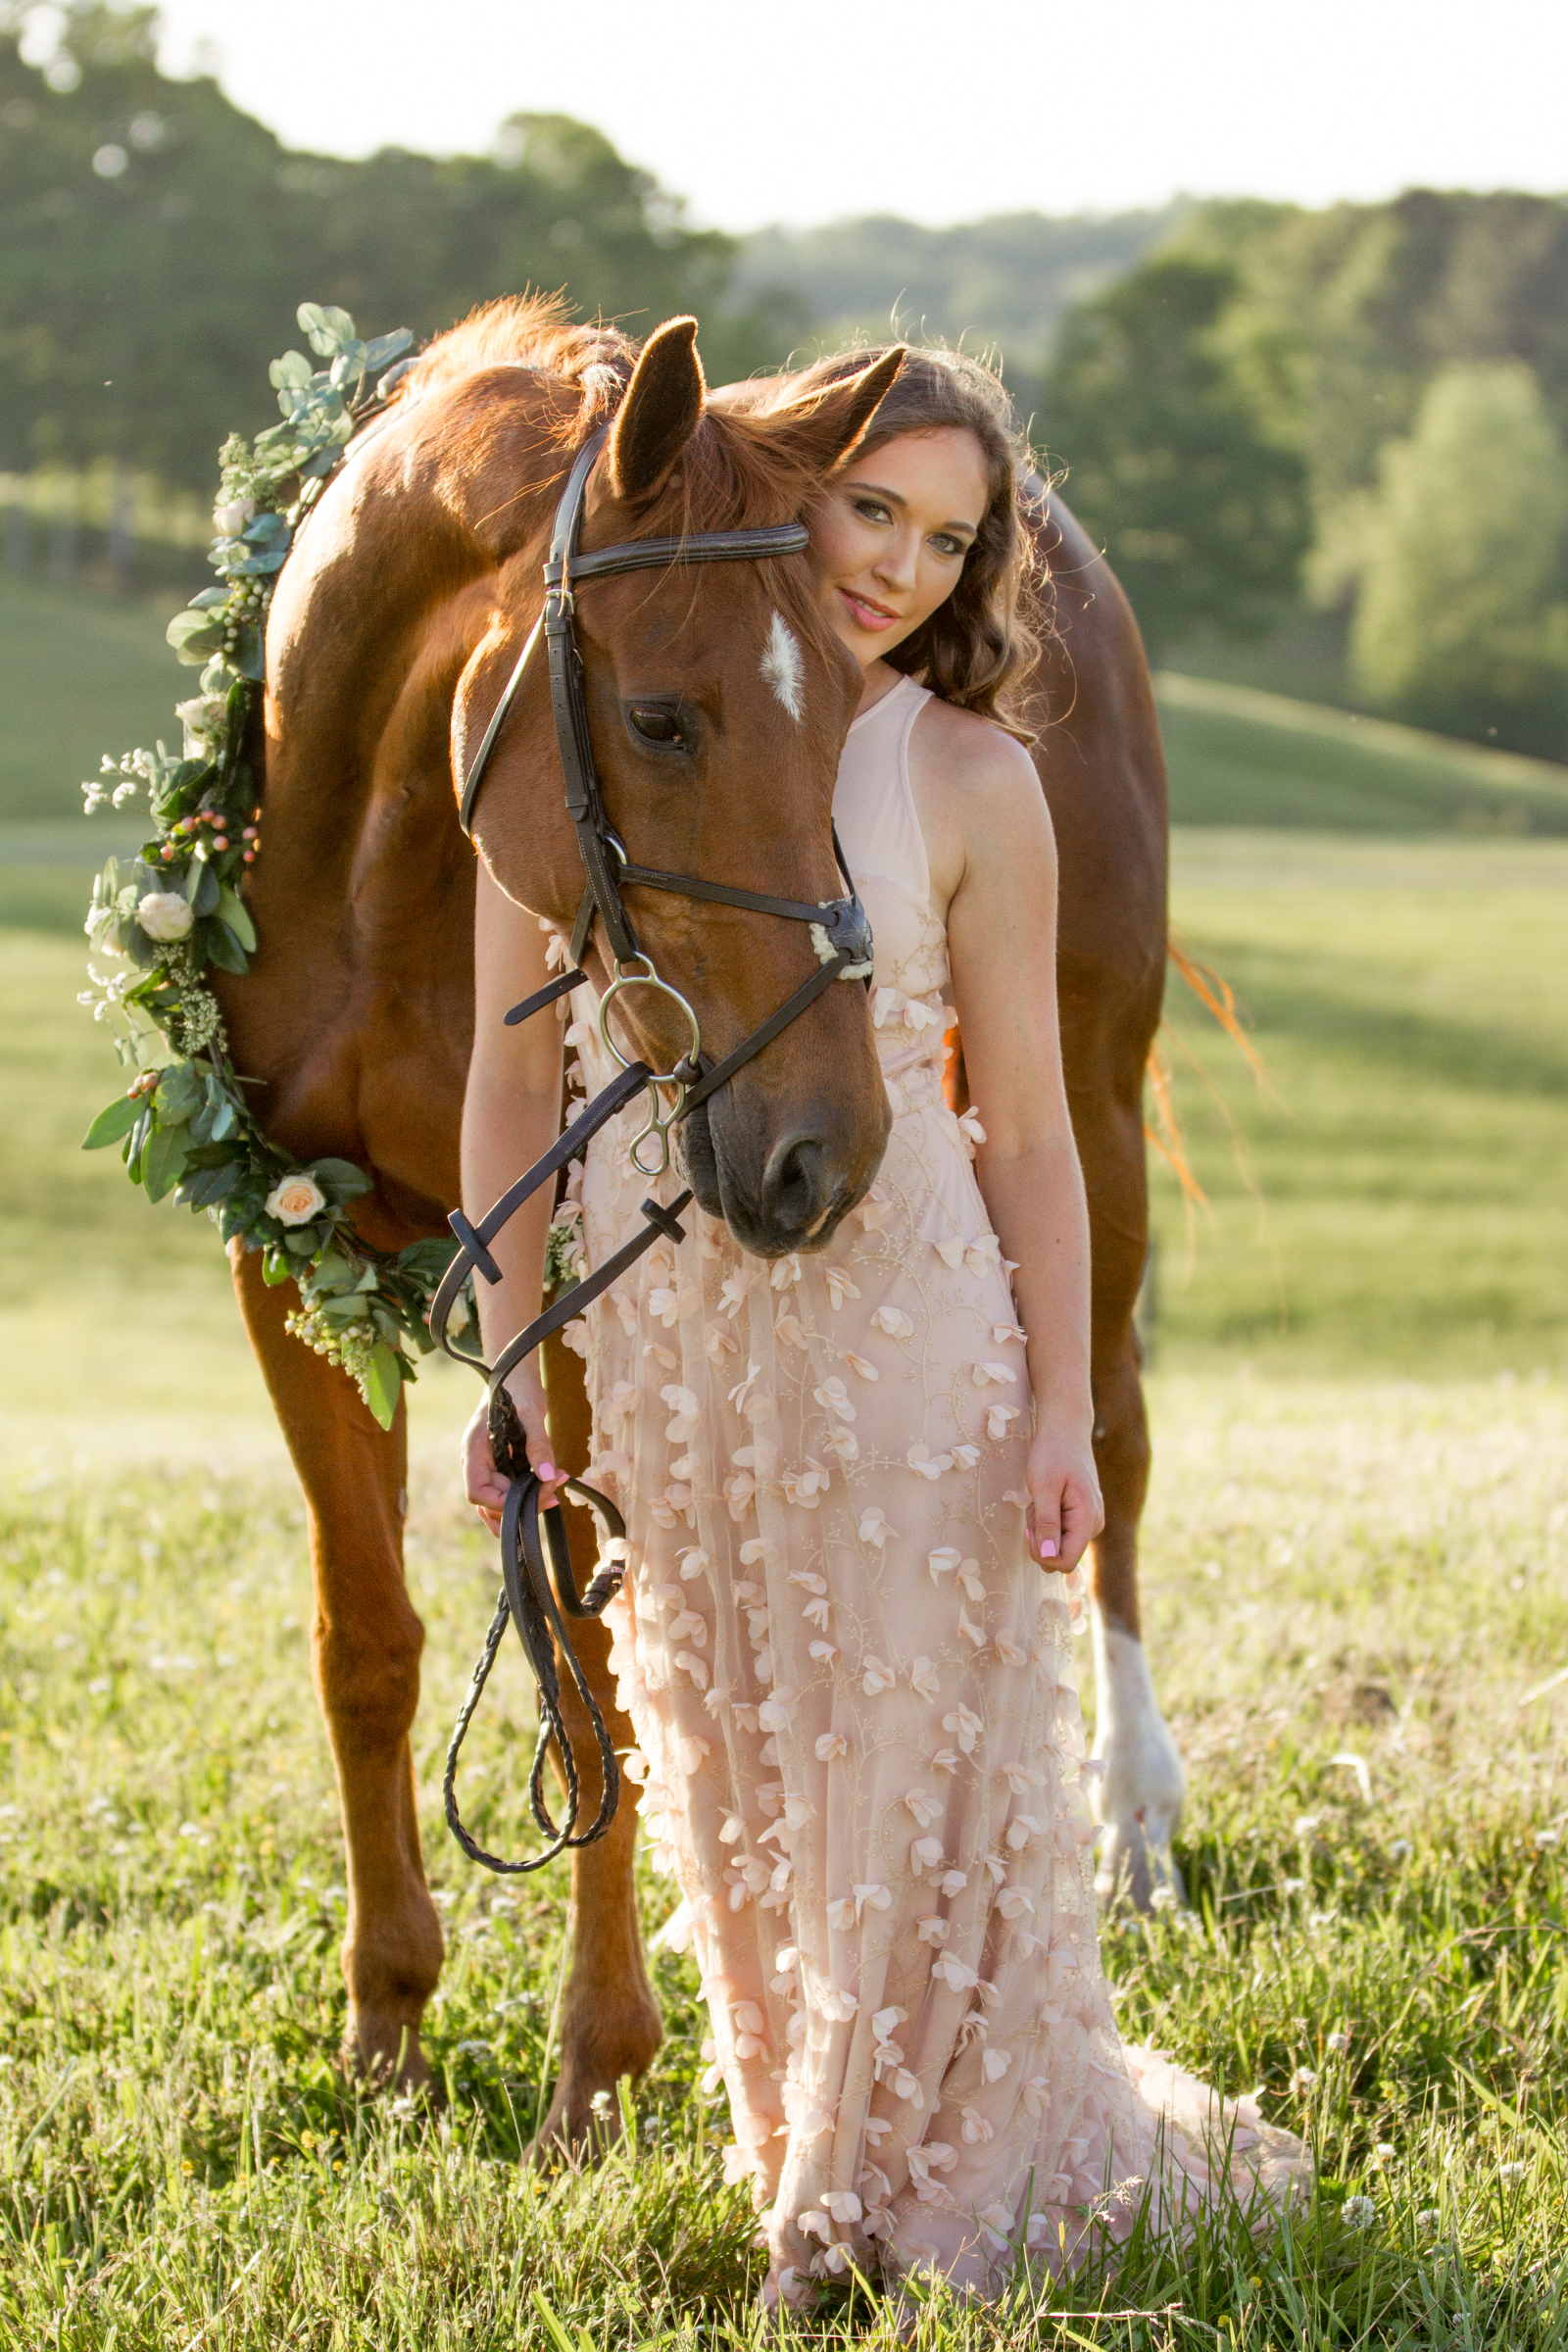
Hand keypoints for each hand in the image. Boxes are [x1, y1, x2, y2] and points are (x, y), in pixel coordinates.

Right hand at [461, 1365, 567, 1535]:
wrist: (516, 1376)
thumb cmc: (518, 1389)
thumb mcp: (531, 1413)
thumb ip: (538, 1444)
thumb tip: (546, 1475)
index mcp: (474, 1450)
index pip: (477, 1492)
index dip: (500, 1503)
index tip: (529, 1497)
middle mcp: (477, 1462)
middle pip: (489, 1503)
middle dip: (519, 1506)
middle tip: (551, 1495)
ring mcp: (489, 1466)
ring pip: (499, 1501)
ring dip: (525, 1503)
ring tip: (553, 1494)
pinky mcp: (503, 1465)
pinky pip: (511, 1488)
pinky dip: (530, 1492)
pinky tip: (552, 1483)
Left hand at [1024, 1421, 1102, 1573]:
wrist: (1064, 1430)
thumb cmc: (1052, 1454)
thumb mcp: (1043, 1488)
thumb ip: (1046, 1524)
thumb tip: (1048, 1557)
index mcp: (1088, 1520)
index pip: (1065, 1562)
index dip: (1041, 1553)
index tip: (1029, 1528)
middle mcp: (1094, 1525)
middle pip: (1060, 1556)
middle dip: (1039, 1539)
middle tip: (1034, 1507)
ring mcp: (1090, 1521)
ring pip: (1057, 1544)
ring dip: (1041, 1528)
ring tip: (1040, 1499)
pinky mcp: (1082, 1517)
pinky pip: (1060, 1533)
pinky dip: (1046, 1521)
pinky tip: (1045, 1500)